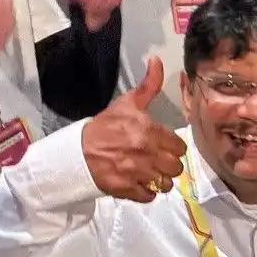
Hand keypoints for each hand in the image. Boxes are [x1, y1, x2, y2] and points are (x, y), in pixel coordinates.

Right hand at [81, 59, 188, 201]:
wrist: (76, 151)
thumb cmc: (104, 127)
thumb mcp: (127, 103)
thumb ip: (148, 85)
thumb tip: (157, 60)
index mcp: (148, 131)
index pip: (179, 147)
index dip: (173, 147)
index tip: (163, 146)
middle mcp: (145, 153)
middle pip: (176, 168)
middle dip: (168, 165)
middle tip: (157, 160)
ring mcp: (136, 173)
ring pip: (166, 184)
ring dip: (160, 180)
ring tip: (149, 173)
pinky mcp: (126, 189)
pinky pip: (149, 196)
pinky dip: (146, 192)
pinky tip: (138, 182)